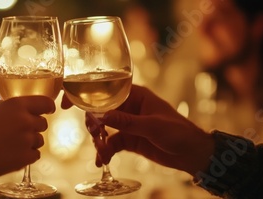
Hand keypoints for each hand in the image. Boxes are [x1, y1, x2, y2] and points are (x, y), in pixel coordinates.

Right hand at [0, 96, 55, 178]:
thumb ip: (8, 107)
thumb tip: (19, 107)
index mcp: (16, 105)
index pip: (46, 103)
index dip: (48, 107)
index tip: (48, 110)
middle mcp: (25, 121)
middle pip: (43, 123)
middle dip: (34, 127)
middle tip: (18, 132)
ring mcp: (26, 140)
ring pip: (40, 140)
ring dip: (30, 142)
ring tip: (10, 145)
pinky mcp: (24, 158)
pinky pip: (35, 155)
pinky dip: (27, 156)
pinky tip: (12, 154)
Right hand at [65, 85, 214, 175]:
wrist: (193, 154)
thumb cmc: (179, 132)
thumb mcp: (152, 126)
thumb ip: (126, 122)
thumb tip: (101, 117)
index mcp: (136, 95)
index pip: (106, 89)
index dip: (86, 93)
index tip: (69, 101)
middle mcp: (129, 107)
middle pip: (100, 109)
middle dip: (92, 122)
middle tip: (92, 134)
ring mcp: (128, 124)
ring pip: (104, 128)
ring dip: (98, 140)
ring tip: (100, 152)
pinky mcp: (129, 139)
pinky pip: (111, 143)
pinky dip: (105, 151)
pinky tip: (102, 161)